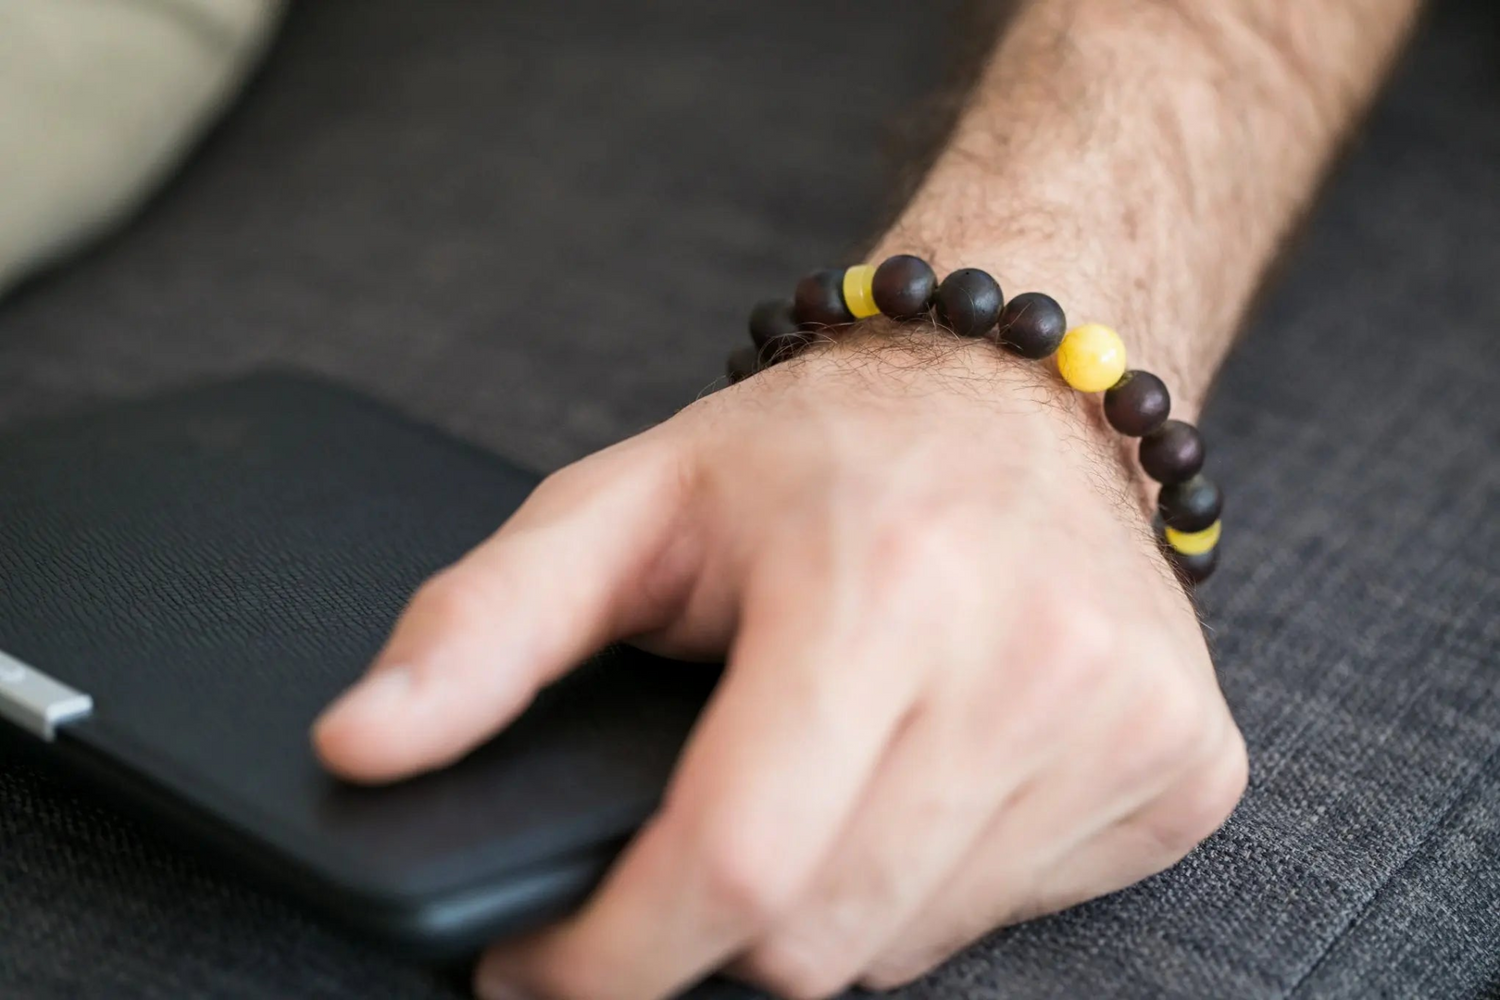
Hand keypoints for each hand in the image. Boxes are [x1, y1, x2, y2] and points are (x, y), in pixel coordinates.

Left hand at [314, 330, 1246, 999]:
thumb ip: (482, 628)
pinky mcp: (1183, 767)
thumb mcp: (627, 504)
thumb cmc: (819, 452)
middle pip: (818, 936)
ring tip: (804, 785)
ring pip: (907, 944)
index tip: (538, 966)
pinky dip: (924, 885)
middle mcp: (1027, 661)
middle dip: (713, 925)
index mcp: (878, 586)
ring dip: (820, 902)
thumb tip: (358, 748)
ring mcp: (1125, 724)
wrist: (1023, 394)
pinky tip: (912, 781)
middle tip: (681, 836)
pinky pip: (1007, 917)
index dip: (609, 956)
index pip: (732, 863)